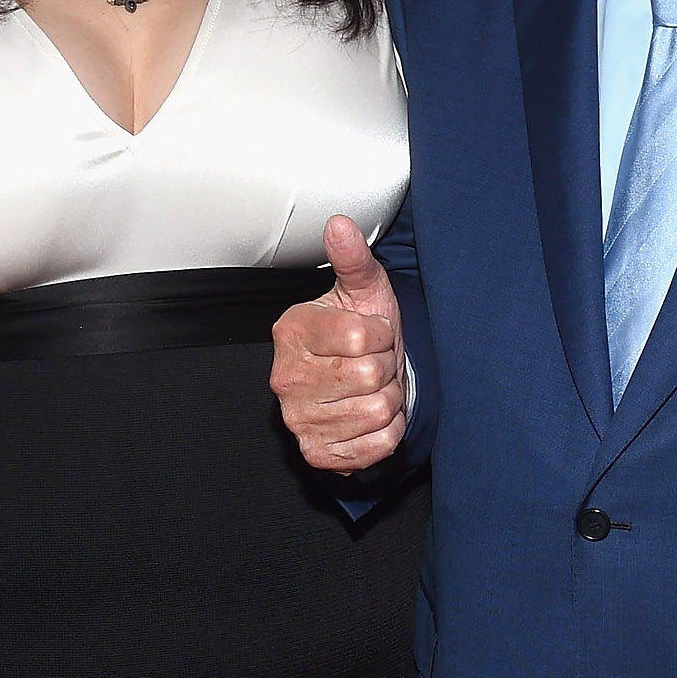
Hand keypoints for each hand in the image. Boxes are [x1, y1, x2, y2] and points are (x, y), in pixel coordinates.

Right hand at [271, 215, 408, 472]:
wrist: (358, 387)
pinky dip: (387, 432)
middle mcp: (286, 378)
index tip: (372, 334)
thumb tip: (340, 224)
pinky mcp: (317, 453)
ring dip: (389, 400)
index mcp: (292, 331)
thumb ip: (353, 258)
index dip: (381, 335)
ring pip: (377, 410)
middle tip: (376, 363)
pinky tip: (373, 416)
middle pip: (370, 375)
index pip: (360, 336)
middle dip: (387, 367)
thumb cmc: (363, 335)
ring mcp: (298, 419)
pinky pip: (377, 444)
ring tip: (374, 388)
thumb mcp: (363, 291)